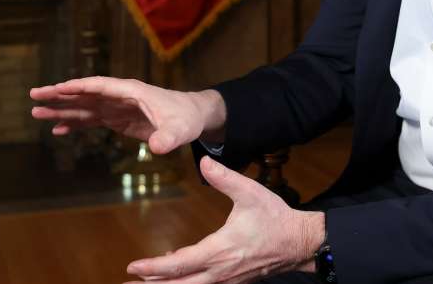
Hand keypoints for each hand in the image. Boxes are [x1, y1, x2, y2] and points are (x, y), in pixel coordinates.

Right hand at [29, 76, 225, 154]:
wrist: (192, 118)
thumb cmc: (187, 118)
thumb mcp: (180, 129)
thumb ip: (168, 137)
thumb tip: (158, 148)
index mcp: (131, 91)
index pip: (99, 85)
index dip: (78, 87)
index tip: (57, 88)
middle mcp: (119, 96)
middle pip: (84, 93)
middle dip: (59, 95)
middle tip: (34, 96)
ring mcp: (116, 107)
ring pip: (83, 107)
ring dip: (61, 109)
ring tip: (37, 113)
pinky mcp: (117, 119)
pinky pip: (91, 120)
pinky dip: (74, 124)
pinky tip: (58, 130)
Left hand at [124, 156, 324, 283]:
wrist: (300, 242)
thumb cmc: (275, 218)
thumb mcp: (251, 192)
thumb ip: (225, 177)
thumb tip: (203, 161)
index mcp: (220, 251)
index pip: (179, 265)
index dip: (153, 268)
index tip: (132, 267)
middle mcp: (219, 272)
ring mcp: (225, 280)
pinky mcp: (231, 281)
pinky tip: (173, 277)